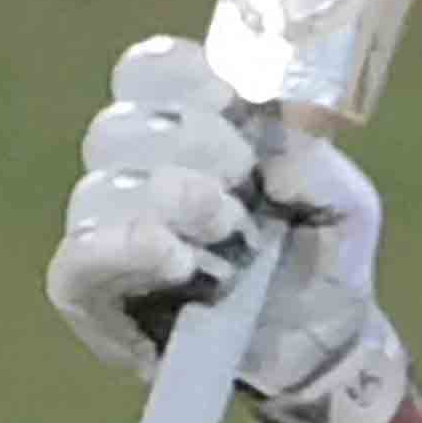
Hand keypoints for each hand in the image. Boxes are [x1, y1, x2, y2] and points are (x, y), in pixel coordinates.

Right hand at [46, 33, 410, 422]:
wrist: (322, 349)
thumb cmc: (323, 261)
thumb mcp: (345, 206)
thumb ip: (316, 163)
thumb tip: (273, 147)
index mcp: (192, 128)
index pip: (149, 73)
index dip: (179, 76)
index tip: (231, 99)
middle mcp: (140, 169)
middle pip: (118, 129)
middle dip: (186, 151)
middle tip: (241, 189)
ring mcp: (114, 231)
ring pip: (98, 192)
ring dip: (170, 208)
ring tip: (231, 243)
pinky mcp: (98, 295)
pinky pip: (77, 262)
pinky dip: (122, 252)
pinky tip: (174, 259)